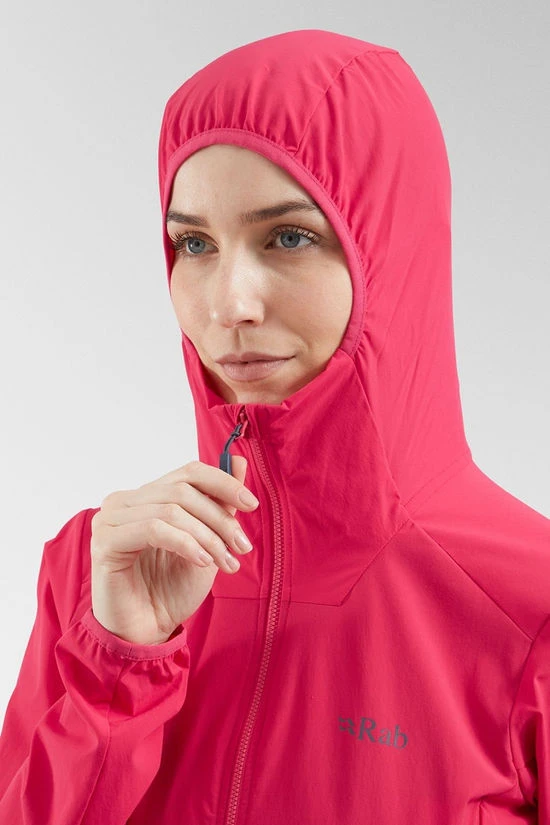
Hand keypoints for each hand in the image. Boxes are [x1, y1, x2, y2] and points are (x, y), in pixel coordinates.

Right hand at [89, 457, 257, 644]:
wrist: (146, 633)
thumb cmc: (171, 589)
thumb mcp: (206, 541)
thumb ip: (219, 503)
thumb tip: (238, 460)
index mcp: (146, 496)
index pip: (188, 472)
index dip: (223, 482)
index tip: (251, 504)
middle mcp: (124, 501)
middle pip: (183, 490)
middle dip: (219, 518)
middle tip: (241, 547)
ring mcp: (110, 519)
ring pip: (172, 510)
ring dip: (208, 537)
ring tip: (225, 562)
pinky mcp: (106, 541)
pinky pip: (155, 529)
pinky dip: (186, 543)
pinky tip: (202, 562)